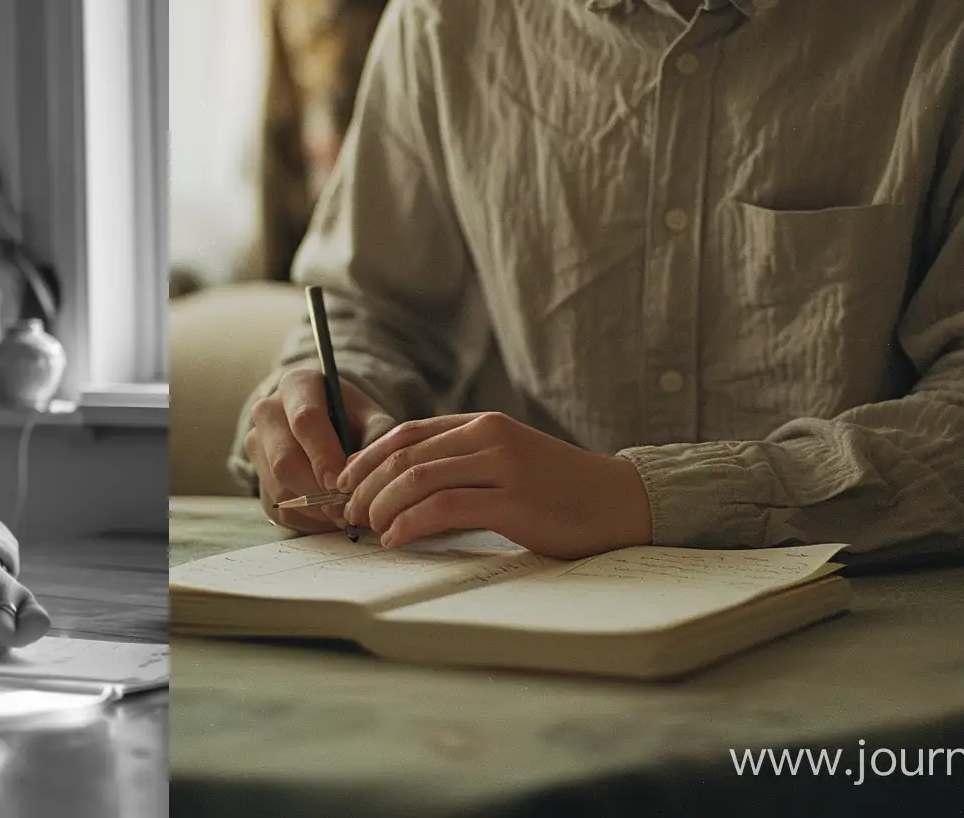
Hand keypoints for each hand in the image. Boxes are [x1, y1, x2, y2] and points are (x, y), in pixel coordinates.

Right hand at [244, 369, 398, 532]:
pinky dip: (308, 518)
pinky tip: (328, 510)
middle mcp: (268, 411)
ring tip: (343, 510)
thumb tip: (367, 472)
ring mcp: (257, 445)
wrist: (330, 425)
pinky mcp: (258, 476)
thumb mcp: (371, 417)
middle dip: (318, 489)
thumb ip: (377, 438)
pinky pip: (280, 508)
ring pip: (279, 488)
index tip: (342, 481)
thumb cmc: (352, 419)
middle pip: (284, 459)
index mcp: (297, 386)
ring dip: (315, 508)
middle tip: (345, 505)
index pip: (305, 420)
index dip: (324, 455)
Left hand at [338, 412, 652, 557]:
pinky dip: (411, 523)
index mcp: (482, 424)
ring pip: (418, 478)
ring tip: (368, 528)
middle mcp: (488, 436)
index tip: (344, 482)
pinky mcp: (514, 501)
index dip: (367, 458)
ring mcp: (502, 466)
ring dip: (382, 505)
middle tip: (347, 511)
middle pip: (405, 454)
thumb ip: (463, 463)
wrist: (619, 502)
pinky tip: (397, 538)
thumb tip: (403, 487)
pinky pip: (445, 507)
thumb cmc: (559, 490)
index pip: (407, 433)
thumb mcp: (506, 461)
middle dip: (366, 484)